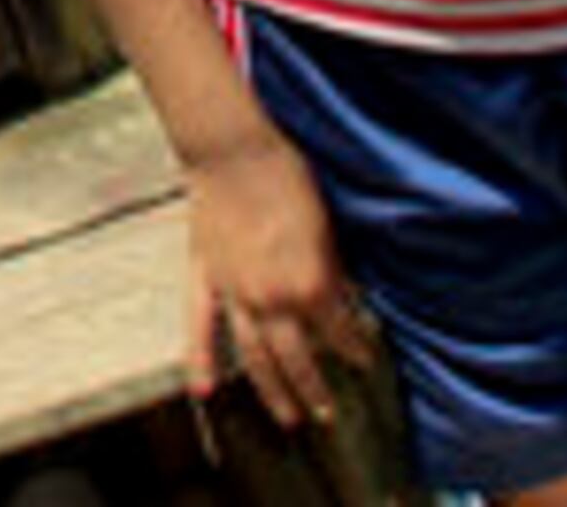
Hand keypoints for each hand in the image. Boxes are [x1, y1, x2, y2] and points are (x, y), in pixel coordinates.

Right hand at [179, 130, 374, 427]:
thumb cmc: (288, 177)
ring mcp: (234, 292)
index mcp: (308, 284)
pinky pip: (201, 326)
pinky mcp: (205, 277)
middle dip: (315, 388)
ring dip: (273, 390)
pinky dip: (201, 358)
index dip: (354, 349)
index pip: (338, 331)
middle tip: (327, 413)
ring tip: (288, 417)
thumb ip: (333, 273)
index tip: (365, 361)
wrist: (234, 149)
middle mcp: (271, 298)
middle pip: (296, 359)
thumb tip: (341, 304)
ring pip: (254, 355)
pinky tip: (205, 389)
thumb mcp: (327, 228)